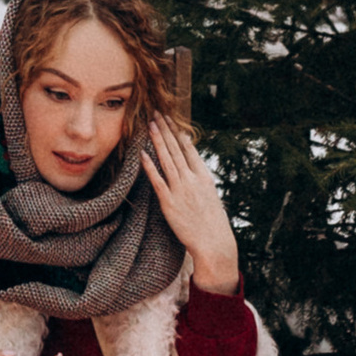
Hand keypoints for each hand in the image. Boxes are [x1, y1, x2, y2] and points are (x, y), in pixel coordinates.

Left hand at [138, 115, 238, 295]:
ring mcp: (180, 190)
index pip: (189, 149)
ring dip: (157, 141)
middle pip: (176, 149)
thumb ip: (200, 182)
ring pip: (166, 160)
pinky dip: (149, 166)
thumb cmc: (212, 222)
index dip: (177, 133)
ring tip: (150, 125)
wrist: (214, 242)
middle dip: (165, 130)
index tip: (170, 120)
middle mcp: (192, 180)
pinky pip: (157, 181)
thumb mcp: (210, 196)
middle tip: (156, 113)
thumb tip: (192, 170)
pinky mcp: (169, 203)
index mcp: (204, 177)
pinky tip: (142, 154)